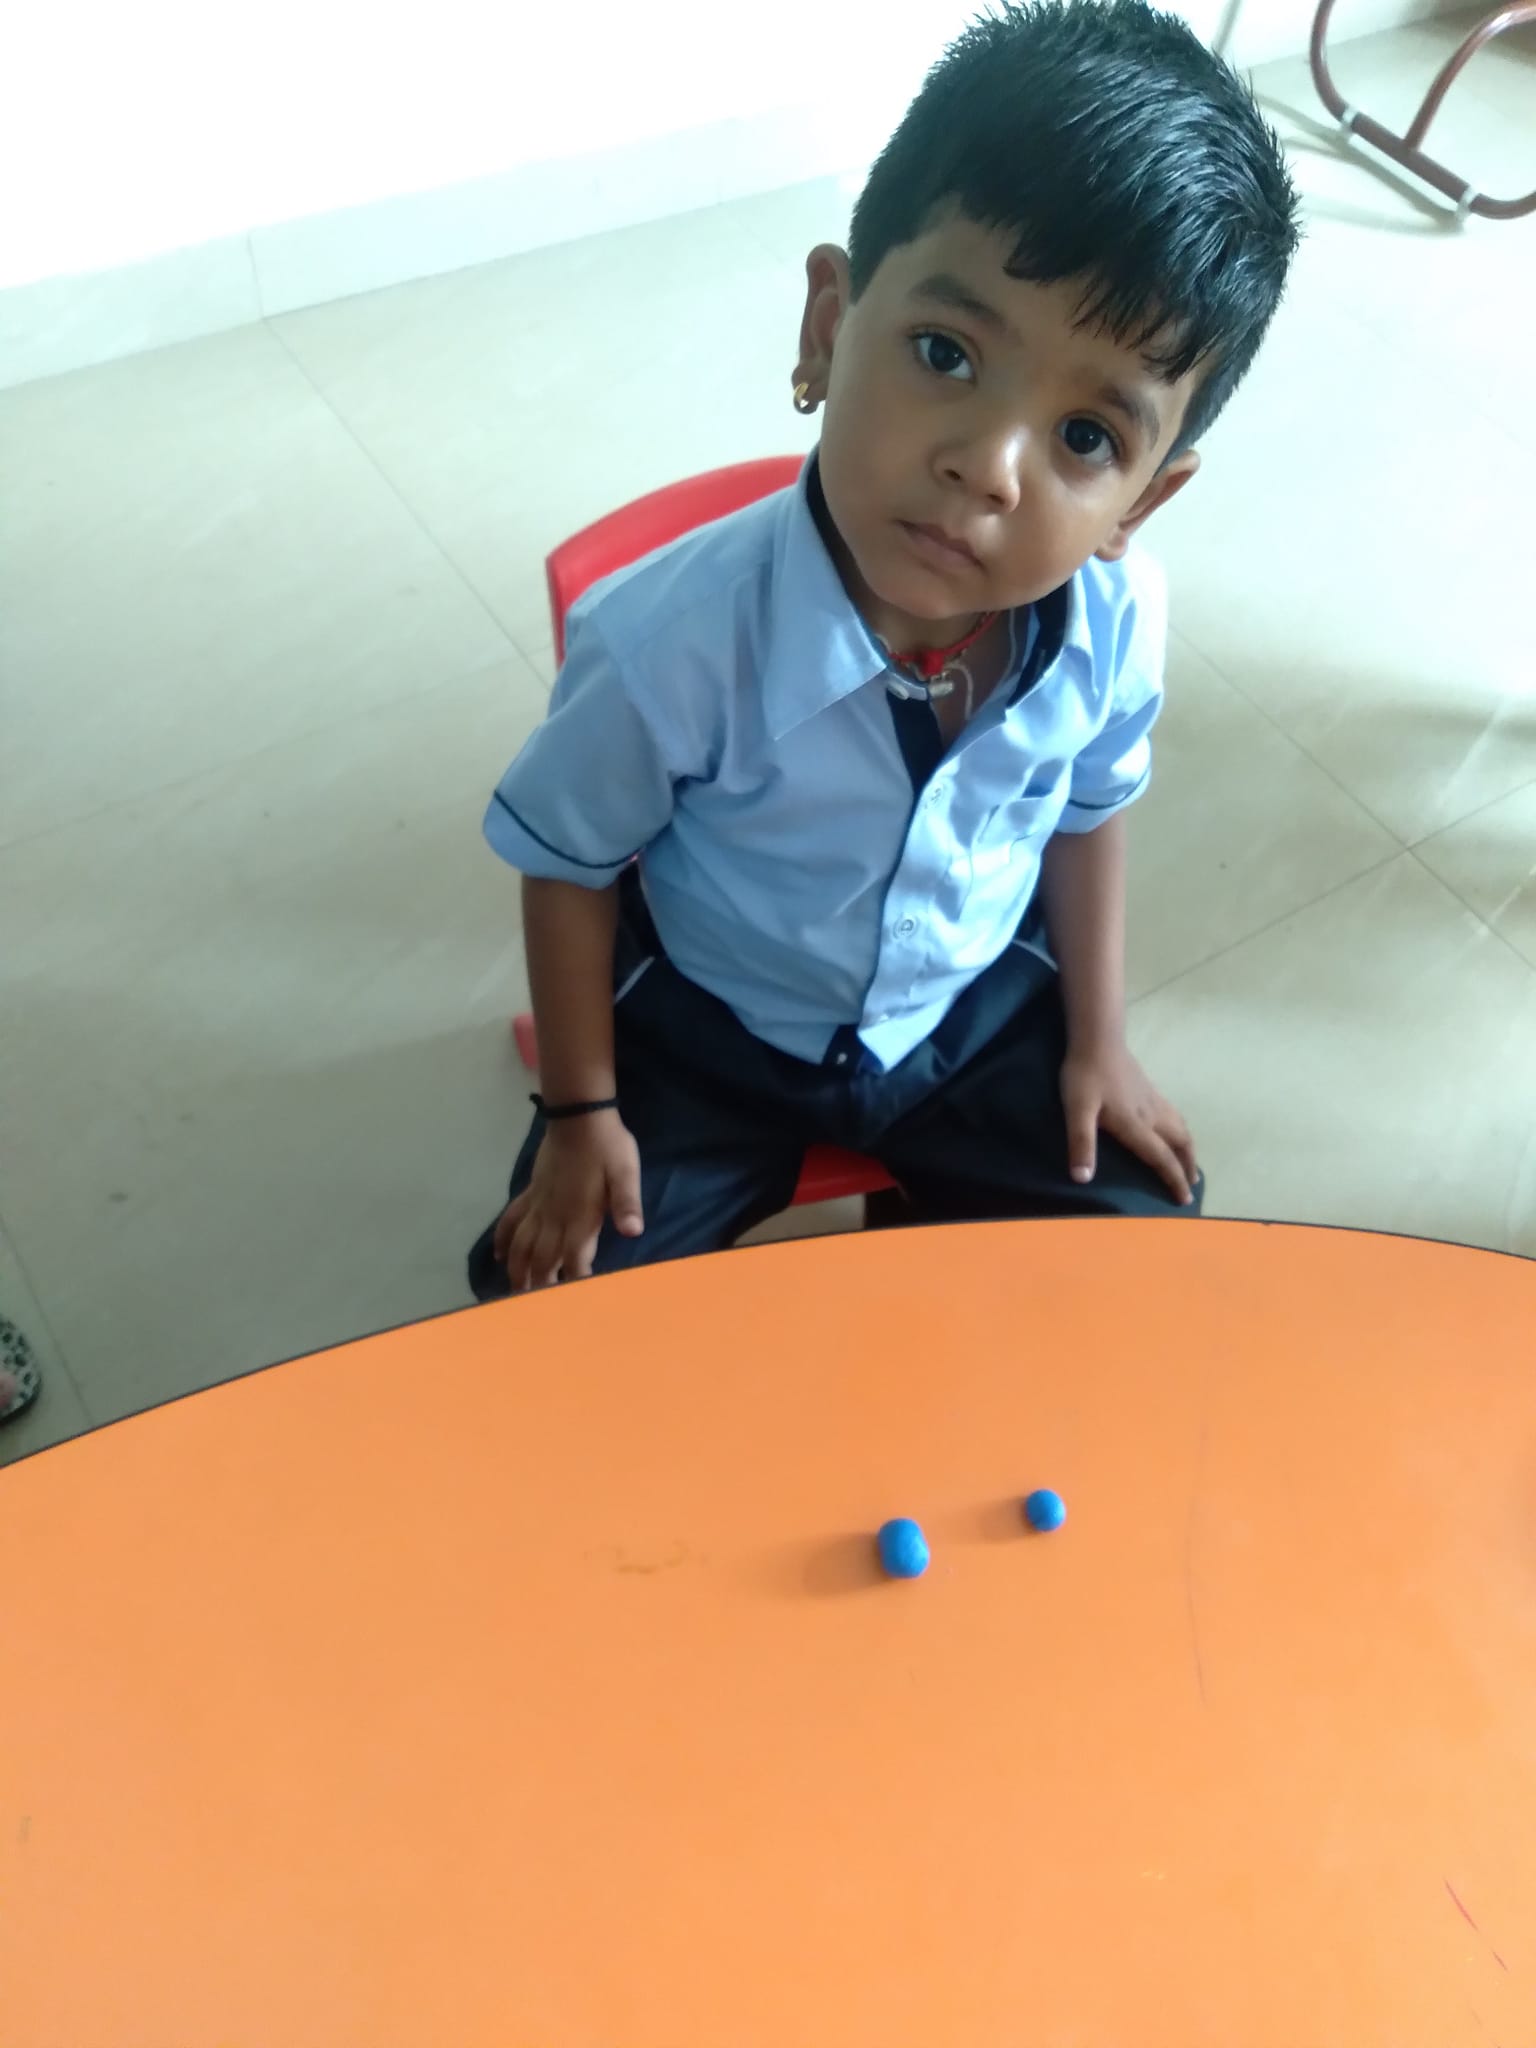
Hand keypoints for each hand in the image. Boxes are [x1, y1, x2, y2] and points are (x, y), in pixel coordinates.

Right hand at [492, 1110, 643, 1288]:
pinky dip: (502, 1239)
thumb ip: (627, 1203)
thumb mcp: (626, 1172)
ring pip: (520, 1245)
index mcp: (579, 1215)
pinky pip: (510, 1220)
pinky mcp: (531, 1192)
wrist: (579, 1115)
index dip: (575, 1282)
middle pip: (542, 1259)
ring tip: (516, 1293)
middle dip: (541, 1286)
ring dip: (518, 1270)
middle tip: (540, 1311)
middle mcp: (554, 1216)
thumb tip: (633, 1232)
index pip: (575, 1258)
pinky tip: (499, 1256)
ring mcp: (539, 1204)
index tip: (576, 1305)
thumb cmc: (608, 1145)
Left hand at [1059, 1040, 1197, 1206]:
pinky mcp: (1149, 1089)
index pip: (1162, 1158)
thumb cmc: (1085, 1075)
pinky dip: (1180, 1130)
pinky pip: (1173, 1115)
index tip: (1185, 1200)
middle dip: (1188, 1165)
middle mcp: (1151, 1115)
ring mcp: (1152, 1100)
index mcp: (1136, 1125)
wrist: (1097, 1039)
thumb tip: (1083, 1179)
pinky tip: (1171, 1130)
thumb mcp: (1077, 1111)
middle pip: (1180, 1143)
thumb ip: (1081, 1144)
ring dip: (1187, 1148)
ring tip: (1188, 1162)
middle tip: (1192, 1184)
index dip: (1174, 1180)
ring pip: (1180, 1127)